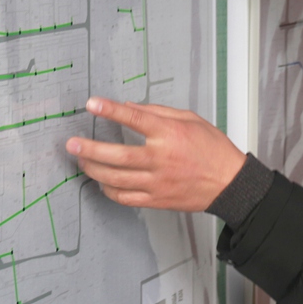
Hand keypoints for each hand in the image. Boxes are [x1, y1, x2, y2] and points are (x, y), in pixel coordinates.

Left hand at [66, 96, 246, 211]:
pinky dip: (109, 190)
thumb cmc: (213, 150)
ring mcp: (157, 182)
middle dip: (90, 149)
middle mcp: (161, 158)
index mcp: (170, 134)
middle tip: (72, 143)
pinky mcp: (157, 199)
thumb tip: (131, 106)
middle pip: (118, 155)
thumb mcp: (191, 120)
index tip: (92, 104)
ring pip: (117, 179)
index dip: (111, 110)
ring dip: (94, 170)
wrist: (230, 184)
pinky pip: (126, 198)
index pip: (135, 118)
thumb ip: (159, 111)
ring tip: (81, 162)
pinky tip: (102, 183)